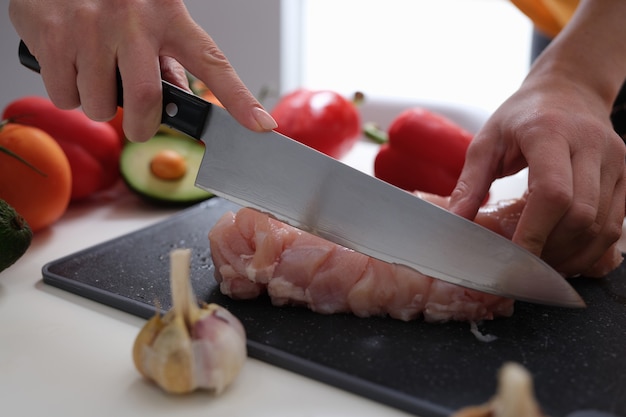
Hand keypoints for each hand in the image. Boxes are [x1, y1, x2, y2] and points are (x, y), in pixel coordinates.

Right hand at [9, 0, 276, 141]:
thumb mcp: (148, 14)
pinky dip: (66, 94)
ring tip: (93, 75)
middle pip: (145, 101)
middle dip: (140, 127)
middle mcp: (133, 20)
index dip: (240, 99)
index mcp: (168, 15)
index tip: (262, 125)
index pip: (212, 63)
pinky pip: (63, 96)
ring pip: (98, 105)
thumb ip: (166, 57)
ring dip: (96, 105)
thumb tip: (178, 97)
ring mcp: (91, 27)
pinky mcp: (52, 34)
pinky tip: (69, 65)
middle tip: (137, 125)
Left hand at [449, 76, 625, 275]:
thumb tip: (456, 223)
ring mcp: (617, 161)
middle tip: (522, 266)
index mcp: (551, 133)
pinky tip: (565, 254)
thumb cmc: (522, 116)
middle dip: (551, 249)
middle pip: (580, 215)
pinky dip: (591, 248)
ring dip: (571, 254)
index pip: (552, 193)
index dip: (534, 233)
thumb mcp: (487, 140)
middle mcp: (592, 146)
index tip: (513, 259)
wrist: (568, 89)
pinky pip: (616, 224)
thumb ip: (470, 182)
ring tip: (541, 264)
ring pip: (603, 226)